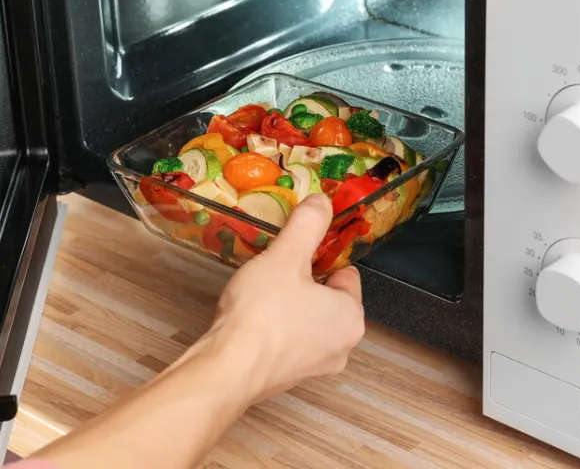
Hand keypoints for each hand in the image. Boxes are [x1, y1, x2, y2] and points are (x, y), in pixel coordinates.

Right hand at [198, 194, 365, 402]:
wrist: (228, 368)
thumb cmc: (262, 313)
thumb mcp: (285, 256)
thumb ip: (307, 225)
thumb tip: (321, 201)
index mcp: (351, 317)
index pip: (346, 275)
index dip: (319, 259)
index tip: (295, 254)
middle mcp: (342, 347)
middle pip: (327, 299)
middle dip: (303, 284)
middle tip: (275, 272)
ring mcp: (315, 367)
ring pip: (307, 321)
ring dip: (289, 307)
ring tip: (260, 296)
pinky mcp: (288, 378)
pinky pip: (288, 343)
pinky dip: (275, 331)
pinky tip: (252, 322)